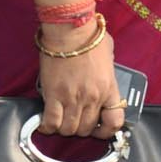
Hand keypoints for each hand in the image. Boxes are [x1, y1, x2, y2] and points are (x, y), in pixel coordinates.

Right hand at [37, 22, 122, 138]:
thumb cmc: (89, 37)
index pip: (114, 121)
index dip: (107, 131)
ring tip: (61, 121)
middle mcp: (93, 97)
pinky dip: (48, 127)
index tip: (99, 130)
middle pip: (87, 129)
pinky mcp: (54, 95)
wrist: (70, 31)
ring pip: (69, 129)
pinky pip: (51, 121)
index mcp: (109, 88)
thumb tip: (105, 74)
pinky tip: (46, 124)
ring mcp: (73, 98)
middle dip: (80, 129)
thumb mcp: (109, 56)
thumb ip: (108, 71)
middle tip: (74, 122)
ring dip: (64, 129)